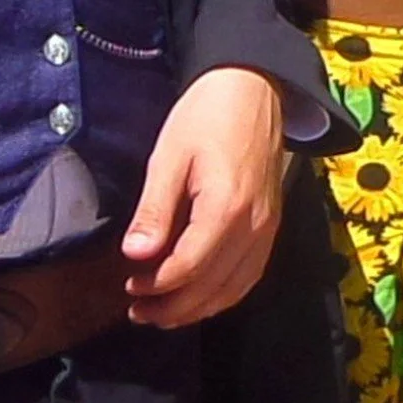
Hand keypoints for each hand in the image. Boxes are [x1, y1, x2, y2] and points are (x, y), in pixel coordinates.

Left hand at [122, 69, 283, 326]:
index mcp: (225, 209)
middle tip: (138, 312)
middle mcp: (253, 227)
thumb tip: (135, 255)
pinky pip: (250, 275)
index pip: (188, 268)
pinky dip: (223, 294)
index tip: (129, 288)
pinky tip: (200, 296)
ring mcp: (268, 229)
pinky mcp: (272, 226)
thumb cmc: (205, 116)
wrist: (252, 88)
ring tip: (163, 314)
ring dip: (198, 308)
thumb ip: (155, 210)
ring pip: (234, 289)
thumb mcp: (169, 156)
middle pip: (212, 288)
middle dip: (173, 307)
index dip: (156, 286)